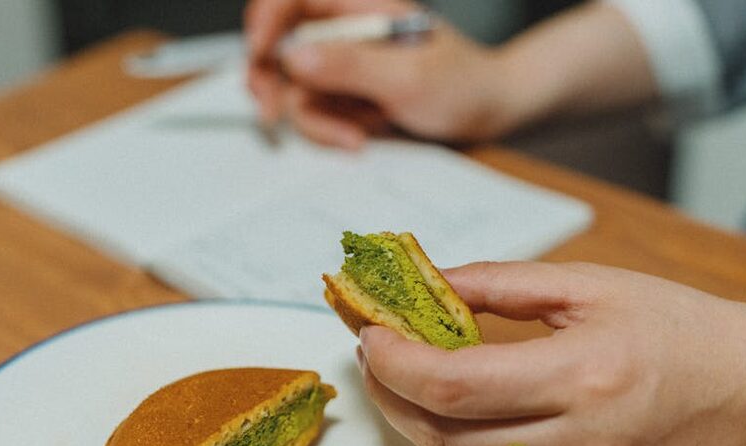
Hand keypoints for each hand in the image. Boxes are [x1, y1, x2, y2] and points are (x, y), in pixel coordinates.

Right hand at [244, 0, 517, 147]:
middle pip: (277, 44)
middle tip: (274, 115)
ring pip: (294, 88)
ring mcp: (341, 63)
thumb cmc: (461, 84)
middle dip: (273, 82)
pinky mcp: (344, 93)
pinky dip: (331, 130)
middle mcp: (342, 30)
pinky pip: (315, 111)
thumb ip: (351, 66)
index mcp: (358, 5)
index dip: (264, 21)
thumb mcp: (407, 77)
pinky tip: (362, 133)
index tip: (259, 54)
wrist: (486, 111)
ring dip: (318, 119)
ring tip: (359, 132)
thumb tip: (293, 57)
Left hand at [357, 261, 745, 445]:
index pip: (456, 385)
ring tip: (398, 373)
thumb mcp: (590, 286)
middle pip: (445, 434)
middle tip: (373, 351)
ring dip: (413, 418)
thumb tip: (431, 282)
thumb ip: (501, 285)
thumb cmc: (679, 328)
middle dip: (388, 393)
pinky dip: (455, 438)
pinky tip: (447, 405)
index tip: (369, 333)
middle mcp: (578, 436)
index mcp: (580, 373)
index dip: (396, 362)